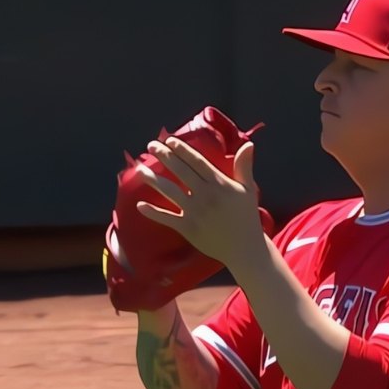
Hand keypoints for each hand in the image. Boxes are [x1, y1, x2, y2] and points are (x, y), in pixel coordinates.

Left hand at [135, 136, 265, 270]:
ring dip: (153, 179)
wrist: (244, 248)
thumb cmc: (246, 217)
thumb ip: (244, 166)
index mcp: (219, 183)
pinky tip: (139, 205)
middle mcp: (204, 195)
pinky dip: (153, 212)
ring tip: (140, 169)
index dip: (182, 150)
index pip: (196, 161)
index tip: (169, 140)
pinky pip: (167, 218)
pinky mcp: (187, 228)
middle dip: (164, 156)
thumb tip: (248, 144)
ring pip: (169, 191)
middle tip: (150, 146)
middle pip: (180, 171)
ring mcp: (194, 211)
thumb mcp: (247, 190)